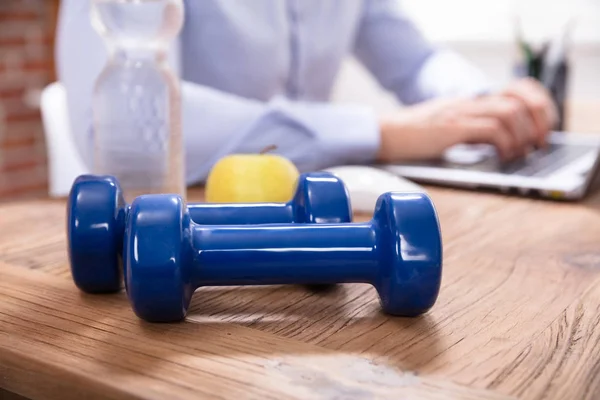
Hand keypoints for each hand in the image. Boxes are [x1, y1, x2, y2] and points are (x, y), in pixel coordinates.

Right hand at [376, 78, 558, 162]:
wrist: (383, 135)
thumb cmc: (409, 138)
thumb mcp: (445, 128)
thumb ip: (468, 129)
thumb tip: (494, 145)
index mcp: (469, 102)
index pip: (516, 89)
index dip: (536, 105)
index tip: (540, 128)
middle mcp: (468, 102)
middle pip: (519, 97)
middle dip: (537, 120)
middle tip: (538, 143)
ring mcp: (460, 112)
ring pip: (509, 112)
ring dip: (521, 134)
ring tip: (519, 153)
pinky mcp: (452, 127)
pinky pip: (491, 129)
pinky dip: (504, 143)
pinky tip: (503, 156)